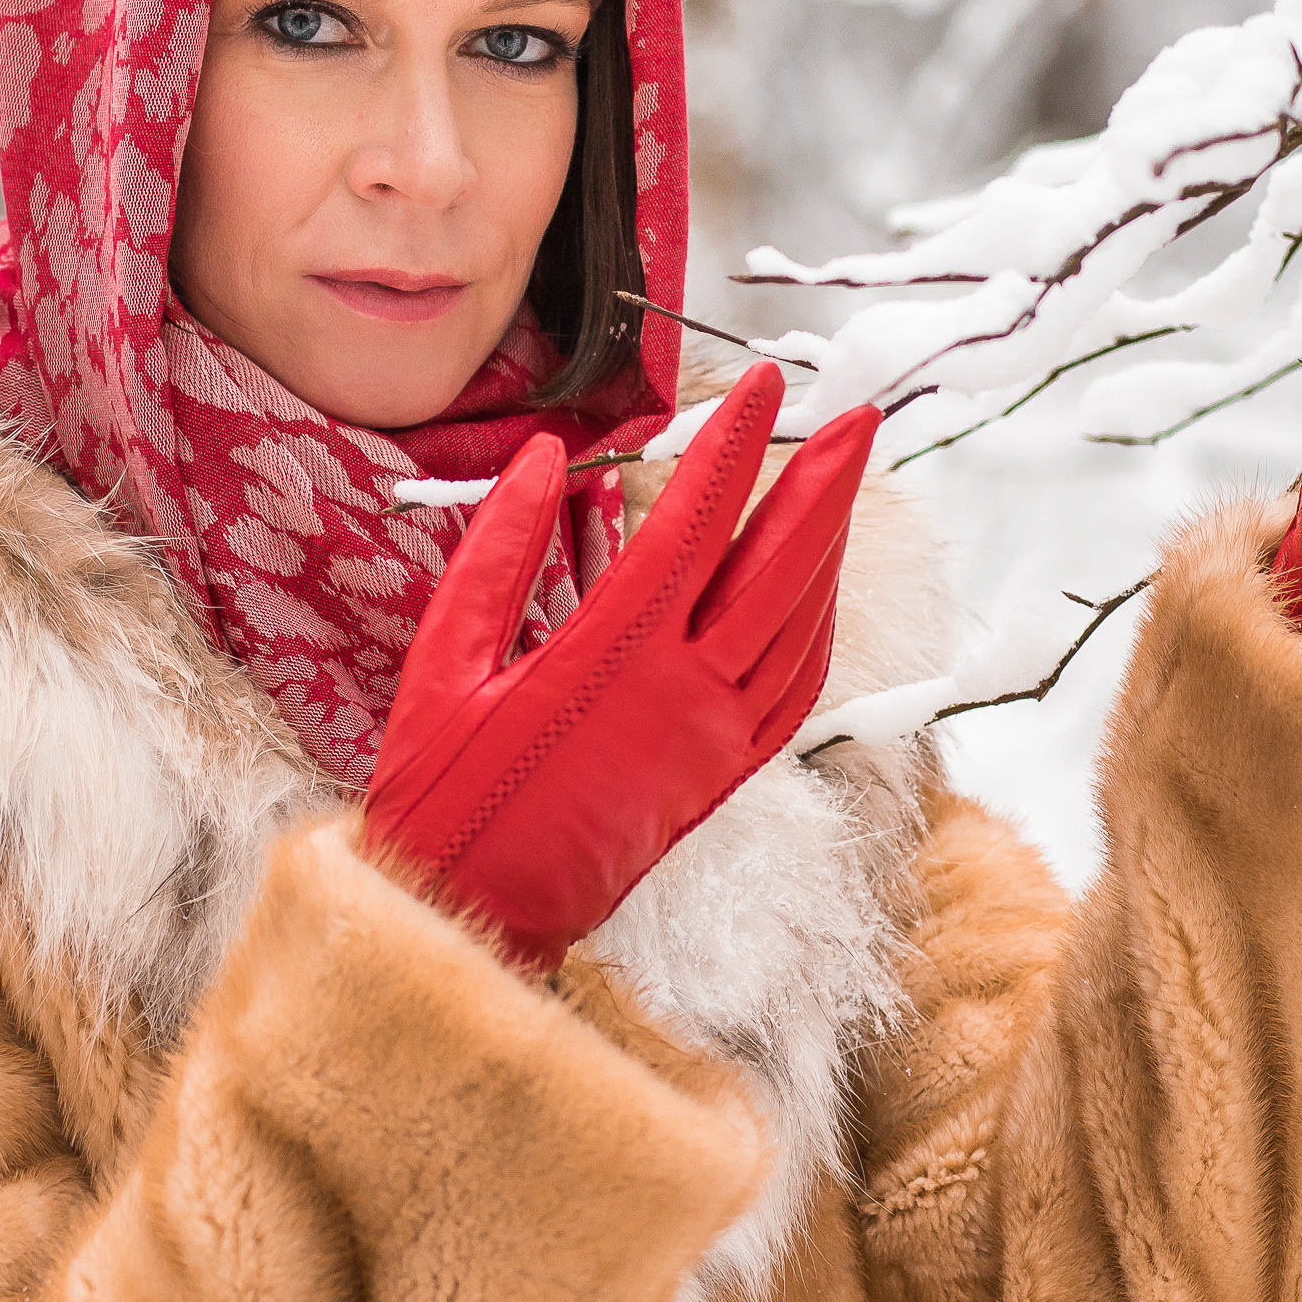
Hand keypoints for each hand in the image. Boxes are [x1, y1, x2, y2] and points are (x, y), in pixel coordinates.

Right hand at [366, 365, 879, 970]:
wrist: (467, 918)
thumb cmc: (444, 794)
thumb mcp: (444, 660)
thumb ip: (499, 550)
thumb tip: (543, 459)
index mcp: (613, 660)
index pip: (695, 523)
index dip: (734, 443)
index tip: (765, 383)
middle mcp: (683, 699)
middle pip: (781, 569)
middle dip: (826, 484)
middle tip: (857, 415)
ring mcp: (713, 743)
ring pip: (801, 629)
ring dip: (830, 548)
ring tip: (843, 483)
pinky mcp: (719, 779)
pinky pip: (795, 693)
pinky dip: (815, 628)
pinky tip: (814, 588)